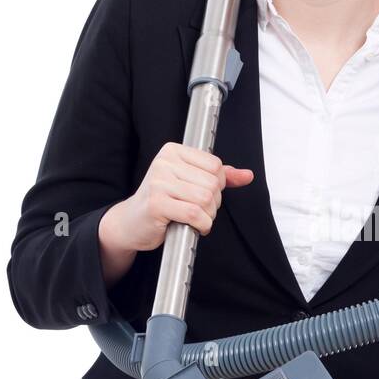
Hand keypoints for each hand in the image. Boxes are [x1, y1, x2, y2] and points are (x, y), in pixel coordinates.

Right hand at [98, 144, 253, 284]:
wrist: (131, 222)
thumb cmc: (161, 201)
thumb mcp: (190, 182)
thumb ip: (219, 177)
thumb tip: (247, 175)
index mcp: (173, 151)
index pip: (215, 165)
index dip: (218, 184)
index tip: (204, 193)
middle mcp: (164, 163)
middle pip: (213, 183)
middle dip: (213, 202)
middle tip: (199, 209)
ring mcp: (158, 183)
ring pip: (206, 199)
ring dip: (208, 215)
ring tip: (196, 218)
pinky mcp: (156, 204)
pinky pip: (195, 214)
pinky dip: (202, 225)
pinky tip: (195, 226)